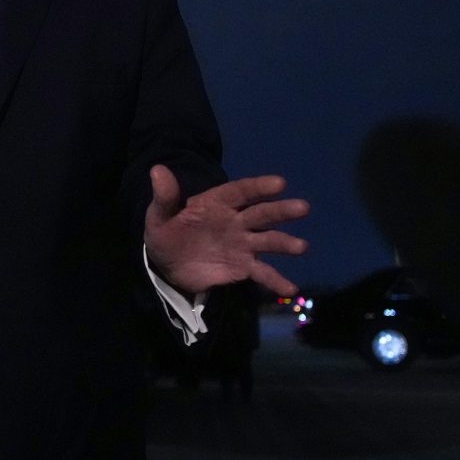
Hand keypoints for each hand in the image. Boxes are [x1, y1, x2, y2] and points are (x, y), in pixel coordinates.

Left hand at [143, 165, 308, 296]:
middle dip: (281, 210)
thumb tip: (157, 170)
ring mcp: (242, 244)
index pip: (240, 192)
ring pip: (267, 241)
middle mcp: (235, 221)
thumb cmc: (166, 233)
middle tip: (302, 207)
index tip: (279, 184)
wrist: (167, 266)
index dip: (258, 187)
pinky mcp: (243, 267)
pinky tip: (291, 289)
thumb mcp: (159, 216)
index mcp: (217, 203)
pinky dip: (276, 281)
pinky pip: (262, 273)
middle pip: (261, 214)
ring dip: (284, 243)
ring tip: (301, 247)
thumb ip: (164, 197)